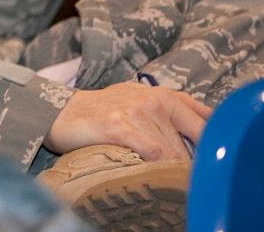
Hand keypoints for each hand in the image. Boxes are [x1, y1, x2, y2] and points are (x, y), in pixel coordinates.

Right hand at [45, 82, 210, 160]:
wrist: (60, 112)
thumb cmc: (101, 109)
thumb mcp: (138, 98)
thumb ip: (169, 108)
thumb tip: (202, 126)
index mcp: (163, 94)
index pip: (204, 118)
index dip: (210, 142)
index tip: (205, 157)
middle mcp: (154, 100)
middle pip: (192, 141)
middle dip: (191, 161)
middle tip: (181, 174)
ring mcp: (136, 112)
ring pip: (173, 151)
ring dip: (172, 168)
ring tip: (162, 176)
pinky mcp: (119, 126)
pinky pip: (153, 153)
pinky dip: (157, 167)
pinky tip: (149, 171)